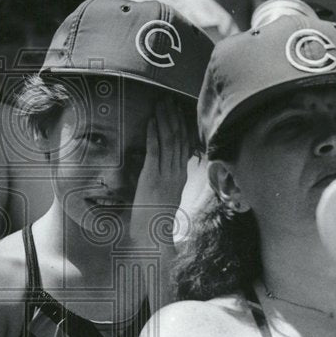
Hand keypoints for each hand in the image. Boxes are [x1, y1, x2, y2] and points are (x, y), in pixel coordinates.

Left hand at [130, 99, 189, 249]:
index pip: (184, 145)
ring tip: (160, 105)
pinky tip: (150, 122)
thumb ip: (164, 178)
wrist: (152, 236)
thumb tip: (158, 163)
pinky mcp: (152, 178)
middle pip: (178, 139)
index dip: (181, 126)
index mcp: (180, 176)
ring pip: (169, 141)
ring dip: (163, 121)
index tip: (178, 110)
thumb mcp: (163, 195)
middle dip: (173, 117)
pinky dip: (153, 134)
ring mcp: (165, 175)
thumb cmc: (154, 218)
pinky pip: (155, 151)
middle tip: (168, 100)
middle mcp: (176, 173)